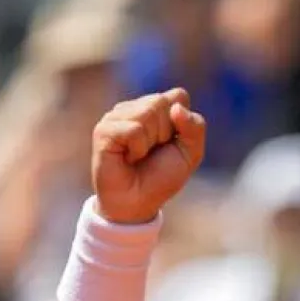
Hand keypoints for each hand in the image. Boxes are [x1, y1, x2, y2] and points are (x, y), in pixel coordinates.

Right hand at [90, 89, 205, 223]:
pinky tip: (128, 158)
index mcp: (156, 108)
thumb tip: (176, 108)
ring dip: (151, 141)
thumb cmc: (161, 177)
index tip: (171, 144)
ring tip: (139, 155)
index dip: (181, 124)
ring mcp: (117, 116)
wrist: (138, 203)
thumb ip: (195, 126)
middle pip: (162, 102)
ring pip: (147, 112)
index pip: (178, 96)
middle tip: (152, 152)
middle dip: (165, 133)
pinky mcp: (104, 129)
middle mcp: (135, 107)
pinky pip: (133, 129)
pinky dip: (137, 149)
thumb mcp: (190, 153)